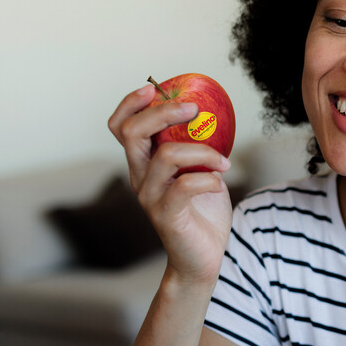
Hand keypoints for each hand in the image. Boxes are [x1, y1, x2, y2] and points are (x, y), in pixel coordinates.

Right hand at [108, 84, 233, 283]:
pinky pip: (185, 185)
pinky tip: (220, 183)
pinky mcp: (166, 215)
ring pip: (165, 155)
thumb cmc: (204, 210)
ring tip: (224, 162)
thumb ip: (197, 145)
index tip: (153, 88)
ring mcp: (150, 197)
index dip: (131, 103)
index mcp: (143, 163)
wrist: (207, 256)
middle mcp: (139, 178)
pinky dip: (208, 178)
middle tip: (194, 109)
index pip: (120, 127)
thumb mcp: (201, 169)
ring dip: (202, 151)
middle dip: (163, 112)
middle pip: (133, 133)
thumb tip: (211, 113)